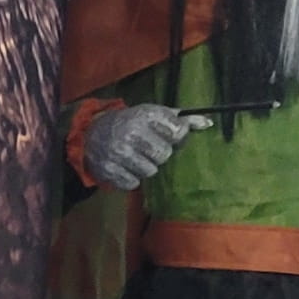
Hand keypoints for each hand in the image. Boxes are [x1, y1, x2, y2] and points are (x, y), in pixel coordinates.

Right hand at [81, 102, 207, 191]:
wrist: (90, 134)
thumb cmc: (129, 123)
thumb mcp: (152, 114)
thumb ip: (180, 119)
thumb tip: (208, 123)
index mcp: (144, 115)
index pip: (178, 132)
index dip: (176, 136)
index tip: (168, 135)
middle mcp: (131, 133)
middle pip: (164, 155)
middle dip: (159, 154)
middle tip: (148, 147)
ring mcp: (119, 153)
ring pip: (150, 171)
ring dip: (145, 167)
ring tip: (135, 157)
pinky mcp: (109, 171)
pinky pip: (134, 184)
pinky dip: (131, 178)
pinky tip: (124, 167)